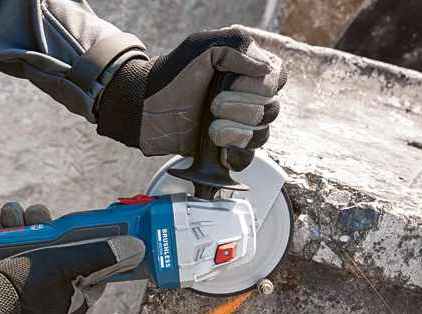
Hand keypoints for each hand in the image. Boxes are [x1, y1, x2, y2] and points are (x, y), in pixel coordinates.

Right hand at [0, 202, 144, 313]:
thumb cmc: (23, 289)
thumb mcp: (68, 265)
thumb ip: (103, 254)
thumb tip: (138, 248)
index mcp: (74, 299)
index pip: (89, 262)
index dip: (80, 239)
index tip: (68, 222)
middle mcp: (52, 294)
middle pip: (56, 247)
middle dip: (42, 224)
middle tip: (32, 215)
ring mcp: (25, 287)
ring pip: (30, 243)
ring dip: (19, 223)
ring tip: (8, 218)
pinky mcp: (2, 278)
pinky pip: (7, 248)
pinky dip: (1, 234)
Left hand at [97, 26, 286, 170]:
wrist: (145, 107)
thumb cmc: (171, 75)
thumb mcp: (202, 47)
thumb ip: (237, 47)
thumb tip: (266, 69)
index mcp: (249, 70)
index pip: (276, 79)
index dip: (257, 85)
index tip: (228, 82)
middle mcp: (249, 98)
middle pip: (271, 110)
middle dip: (242, 109)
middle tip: (213, 106)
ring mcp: (239, 125)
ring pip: (261, 135)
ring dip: (237, 132)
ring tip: (211, 128)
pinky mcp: (225, 149)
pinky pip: (247, 159)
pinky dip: (236, 155)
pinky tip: (220, 149)